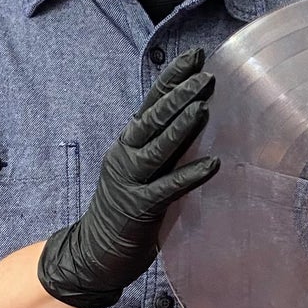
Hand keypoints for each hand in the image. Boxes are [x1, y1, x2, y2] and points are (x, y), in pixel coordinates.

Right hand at [38, 51, 218, 307]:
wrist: (94, 253)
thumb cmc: (126, 210)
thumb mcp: (143, 171)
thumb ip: (162, 147)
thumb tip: (196, 119)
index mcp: (128, 143)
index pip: (151, 102)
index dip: (172, 77)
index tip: (195, 55)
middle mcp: (125, 155)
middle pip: (151, 117)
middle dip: (178, 93)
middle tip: (205, 73)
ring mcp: (129, 181)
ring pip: (155, 146)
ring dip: (180, 126)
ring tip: (203, 106)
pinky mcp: (138, 208)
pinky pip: (167, 188)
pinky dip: (189, 175)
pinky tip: (212, 164)